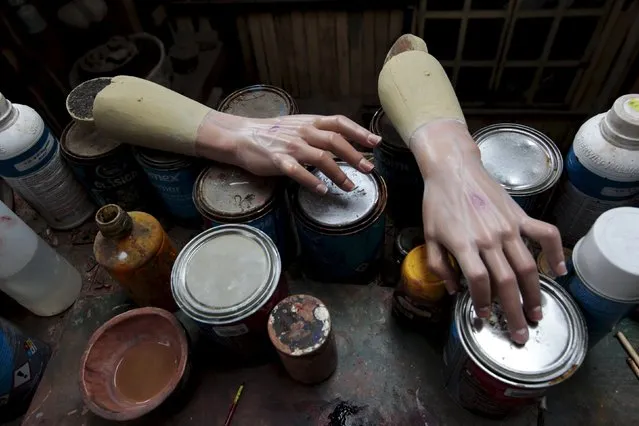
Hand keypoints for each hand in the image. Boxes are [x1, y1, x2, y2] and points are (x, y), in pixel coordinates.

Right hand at [196, 111, 380, 192]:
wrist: (241, 136)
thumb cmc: (272, 133)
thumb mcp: (298, 126)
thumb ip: (318, 134)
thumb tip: (343, 146)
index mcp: (310, 122)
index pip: (339, 122)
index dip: (359, 131)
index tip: (376, 142)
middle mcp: (304, 132)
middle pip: (335, 141)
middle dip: (354, 155)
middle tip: (368, 169)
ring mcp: (291, 146)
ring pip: (320, 158)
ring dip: (338, 173)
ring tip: (350, 186)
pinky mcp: (278, 160)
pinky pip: (297, 171)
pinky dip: (311, 181)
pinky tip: (322, 190)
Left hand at [412, 119, 566, 343]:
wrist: (453, 170)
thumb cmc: (437, 202)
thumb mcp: (429, 236)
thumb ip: (440, 266)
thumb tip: (454, 290)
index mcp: (464, 244)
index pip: (479, 282)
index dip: (483, 303)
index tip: (485, 318)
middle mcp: (489, 238)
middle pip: (506, 281)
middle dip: (514, 311)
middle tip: (520, 333)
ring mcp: (508, 227)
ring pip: (527, 266)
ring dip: (534, 293)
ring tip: (537, 313)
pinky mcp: (520, 216)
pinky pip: (545, 235)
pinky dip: (555, 252)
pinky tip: (559, 271)